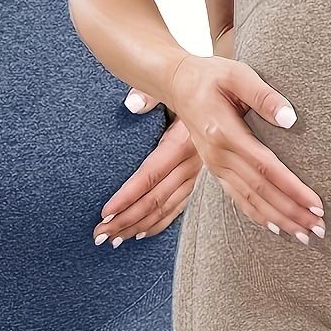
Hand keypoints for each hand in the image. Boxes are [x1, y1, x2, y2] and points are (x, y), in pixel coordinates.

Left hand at [94, 92, 199, 244]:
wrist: (229, 101)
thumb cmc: (194, 94)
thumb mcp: (173, 91)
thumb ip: (150, 97)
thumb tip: (132, 103)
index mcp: (181, 143)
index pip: (149, 176)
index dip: (127, 197)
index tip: (106, 213)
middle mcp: (191, 165)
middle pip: (153, 200)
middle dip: (125, 220)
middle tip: (100, 235)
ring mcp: (197, 177)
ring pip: (164, 209)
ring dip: (138, 226)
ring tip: (114, 239)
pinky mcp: (201, 184)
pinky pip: (178, 209)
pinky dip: (159, 224)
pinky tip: (141, 234)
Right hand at [167, 53, 322, 241]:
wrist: (179, 84)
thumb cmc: (212, 75)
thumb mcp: (238, 74)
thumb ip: (265, 96)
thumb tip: (291, 119)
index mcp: (226, 134)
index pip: (267, 169)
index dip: (293, 189)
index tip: (316, 204)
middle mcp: (219, 156)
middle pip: (261, 192)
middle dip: (291, 212)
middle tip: (318, 229)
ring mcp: (216, 166)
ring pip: (250, 201)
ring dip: (279, 220)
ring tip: (303, 234)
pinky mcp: (216, 170)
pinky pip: (238, 199)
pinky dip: (257, 215)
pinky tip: (276, 228)